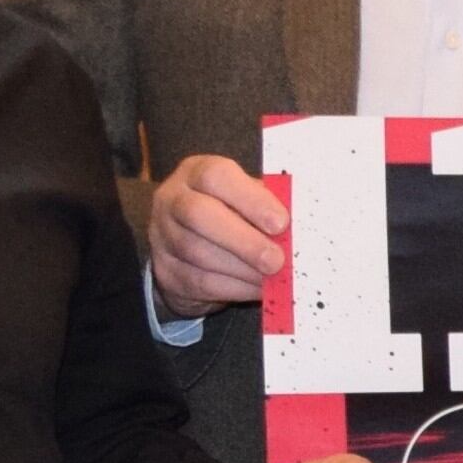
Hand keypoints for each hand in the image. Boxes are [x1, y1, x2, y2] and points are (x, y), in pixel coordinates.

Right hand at [150, 154, 288, 320]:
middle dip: (244, 240)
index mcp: (196, 173)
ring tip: (272, 277)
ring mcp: (162, 235)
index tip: (281, 223)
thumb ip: (267, 204)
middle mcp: (172, 199)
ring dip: (243, 269)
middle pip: (199, 215)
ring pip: (198, 253)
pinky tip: (257, 289)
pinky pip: (199, 281)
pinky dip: (235, 288)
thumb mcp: (245, 199)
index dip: (250, 199)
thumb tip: (300, 223)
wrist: (186, 250)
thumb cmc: (228, 215)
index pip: (216, 176)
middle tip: (277, 260)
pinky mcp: (164, 270)